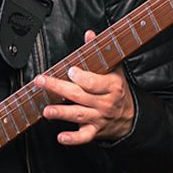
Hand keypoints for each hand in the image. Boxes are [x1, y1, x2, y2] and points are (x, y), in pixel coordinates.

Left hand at [33, 30, 135, 145]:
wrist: (131, 117)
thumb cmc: (117, 90)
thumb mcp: (114, 69)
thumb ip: (99, 52)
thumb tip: (89, 34)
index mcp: (112, 86)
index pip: (94, 82)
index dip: (81, 76)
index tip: (70, 70)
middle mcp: (105, 102)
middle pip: (80, 96)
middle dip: (59, 88)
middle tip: (41, 82)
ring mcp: (99, 118)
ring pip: (79, 115)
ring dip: (62, 113)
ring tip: (46, 111)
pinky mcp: (95, 131)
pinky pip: (84, 137)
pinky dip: (73, 139)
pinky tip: (61, 137)